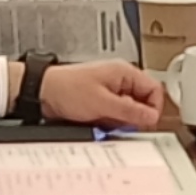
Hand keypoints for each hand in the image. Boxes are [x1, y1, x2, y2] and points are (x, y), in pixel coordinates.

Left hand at [39, 59, 167, 128]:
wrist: (41, 92)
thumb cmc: (66, 89)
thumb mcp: (102, 103)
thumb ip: (130, 111)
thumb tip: (151, 116)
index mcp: (124, 72)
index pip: (154, 89)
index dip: (153, 108)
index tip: (146, 122)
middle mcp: (119, 79)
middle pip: (142, 101)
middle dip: (133, 116)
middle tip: (121, 122)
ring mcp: (110, 90)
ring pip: (128, 110)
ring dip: (119, 119)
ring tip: (103, 119)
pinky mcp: (101, 100)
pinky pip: (115, 113)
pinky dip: (109, 120)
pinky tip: (97, 120)